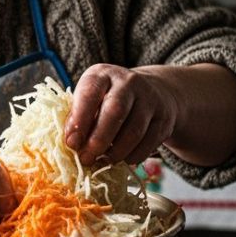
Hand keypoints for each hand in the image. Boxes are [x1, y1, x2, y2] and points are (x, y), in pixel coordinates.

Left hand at [63, 64, 181, 165]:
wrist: (153, 92)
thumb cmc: (111, 99)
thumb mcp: (92, 98)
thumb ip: (80, 116)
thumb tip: (72, 143)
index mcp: (103, 75)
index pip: (90, 93)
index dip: (79, 120)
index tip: (71, 143)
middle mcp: (128, 82)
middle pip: (115, 111)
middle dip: (98, 139)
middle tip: (86, 159)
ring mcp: (150, 99)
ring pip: (134, 131)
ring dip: (116, 152)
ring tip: (104, 162)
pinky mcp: (164, 118)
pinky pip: (149, 142)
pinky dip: (134, 156)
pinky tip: (123, 160)